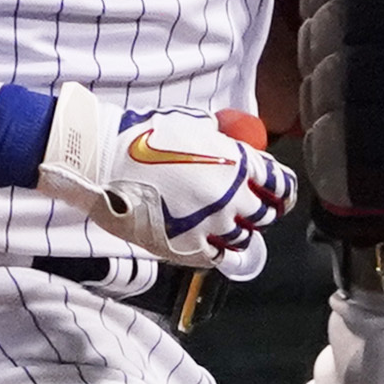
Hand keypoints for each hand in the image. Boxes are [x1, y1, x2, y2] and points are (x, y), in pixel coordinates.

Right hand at [36, 85, 294, 274]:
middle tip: (249, 209)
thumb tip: (240, 148)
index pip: (280, 185)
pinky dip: (216, 252)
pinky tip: (208, 244)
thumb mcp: (194, 125)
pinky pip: (215, 258)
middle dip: (260, 210)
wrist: (102, 159)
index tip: (277, 194)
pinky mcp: (186, 247)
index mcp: (237, 163)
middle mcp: (231, 197)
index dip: (280, 190)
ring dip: (237, 232)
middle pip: (265, 214)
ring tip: (223, 226)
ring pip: (242, 239)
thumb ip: (224, 142)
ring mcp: (210, 225)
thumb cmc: (144, 135)